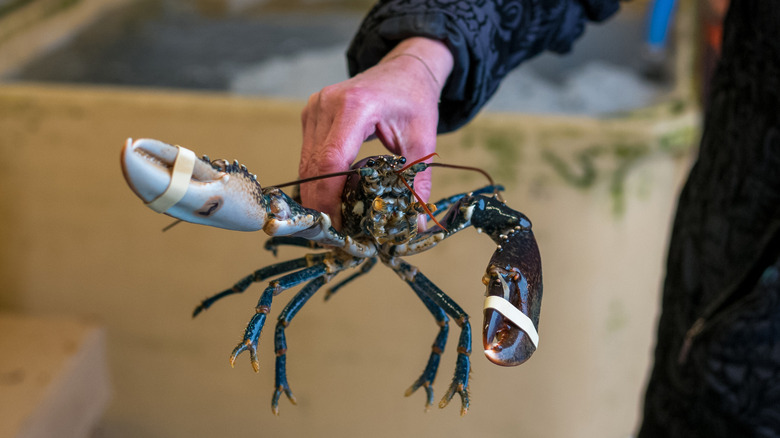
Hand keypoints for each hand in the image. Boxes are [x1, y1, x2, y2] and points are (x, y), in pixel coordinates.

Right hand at [299, 37, 453, 229]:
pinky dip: (317, 179)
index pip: (331, 161)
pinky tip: (331, 198)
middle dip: (320, 204)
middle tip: (334, 235)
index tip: (338, 227)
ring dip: (316, 194)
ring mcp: (314, 108)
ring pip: (306, 164)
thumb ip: (419, 181)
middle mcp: (326, 104)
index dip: (329, 199)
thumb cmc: (413, 100)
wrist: (404, 69)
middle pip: (313, 166)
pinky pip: (308, 155)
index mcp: (356, 106)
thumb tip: (415, 222)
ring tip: (333, 221)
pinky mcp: (310, 114)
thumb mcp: (423, 140)